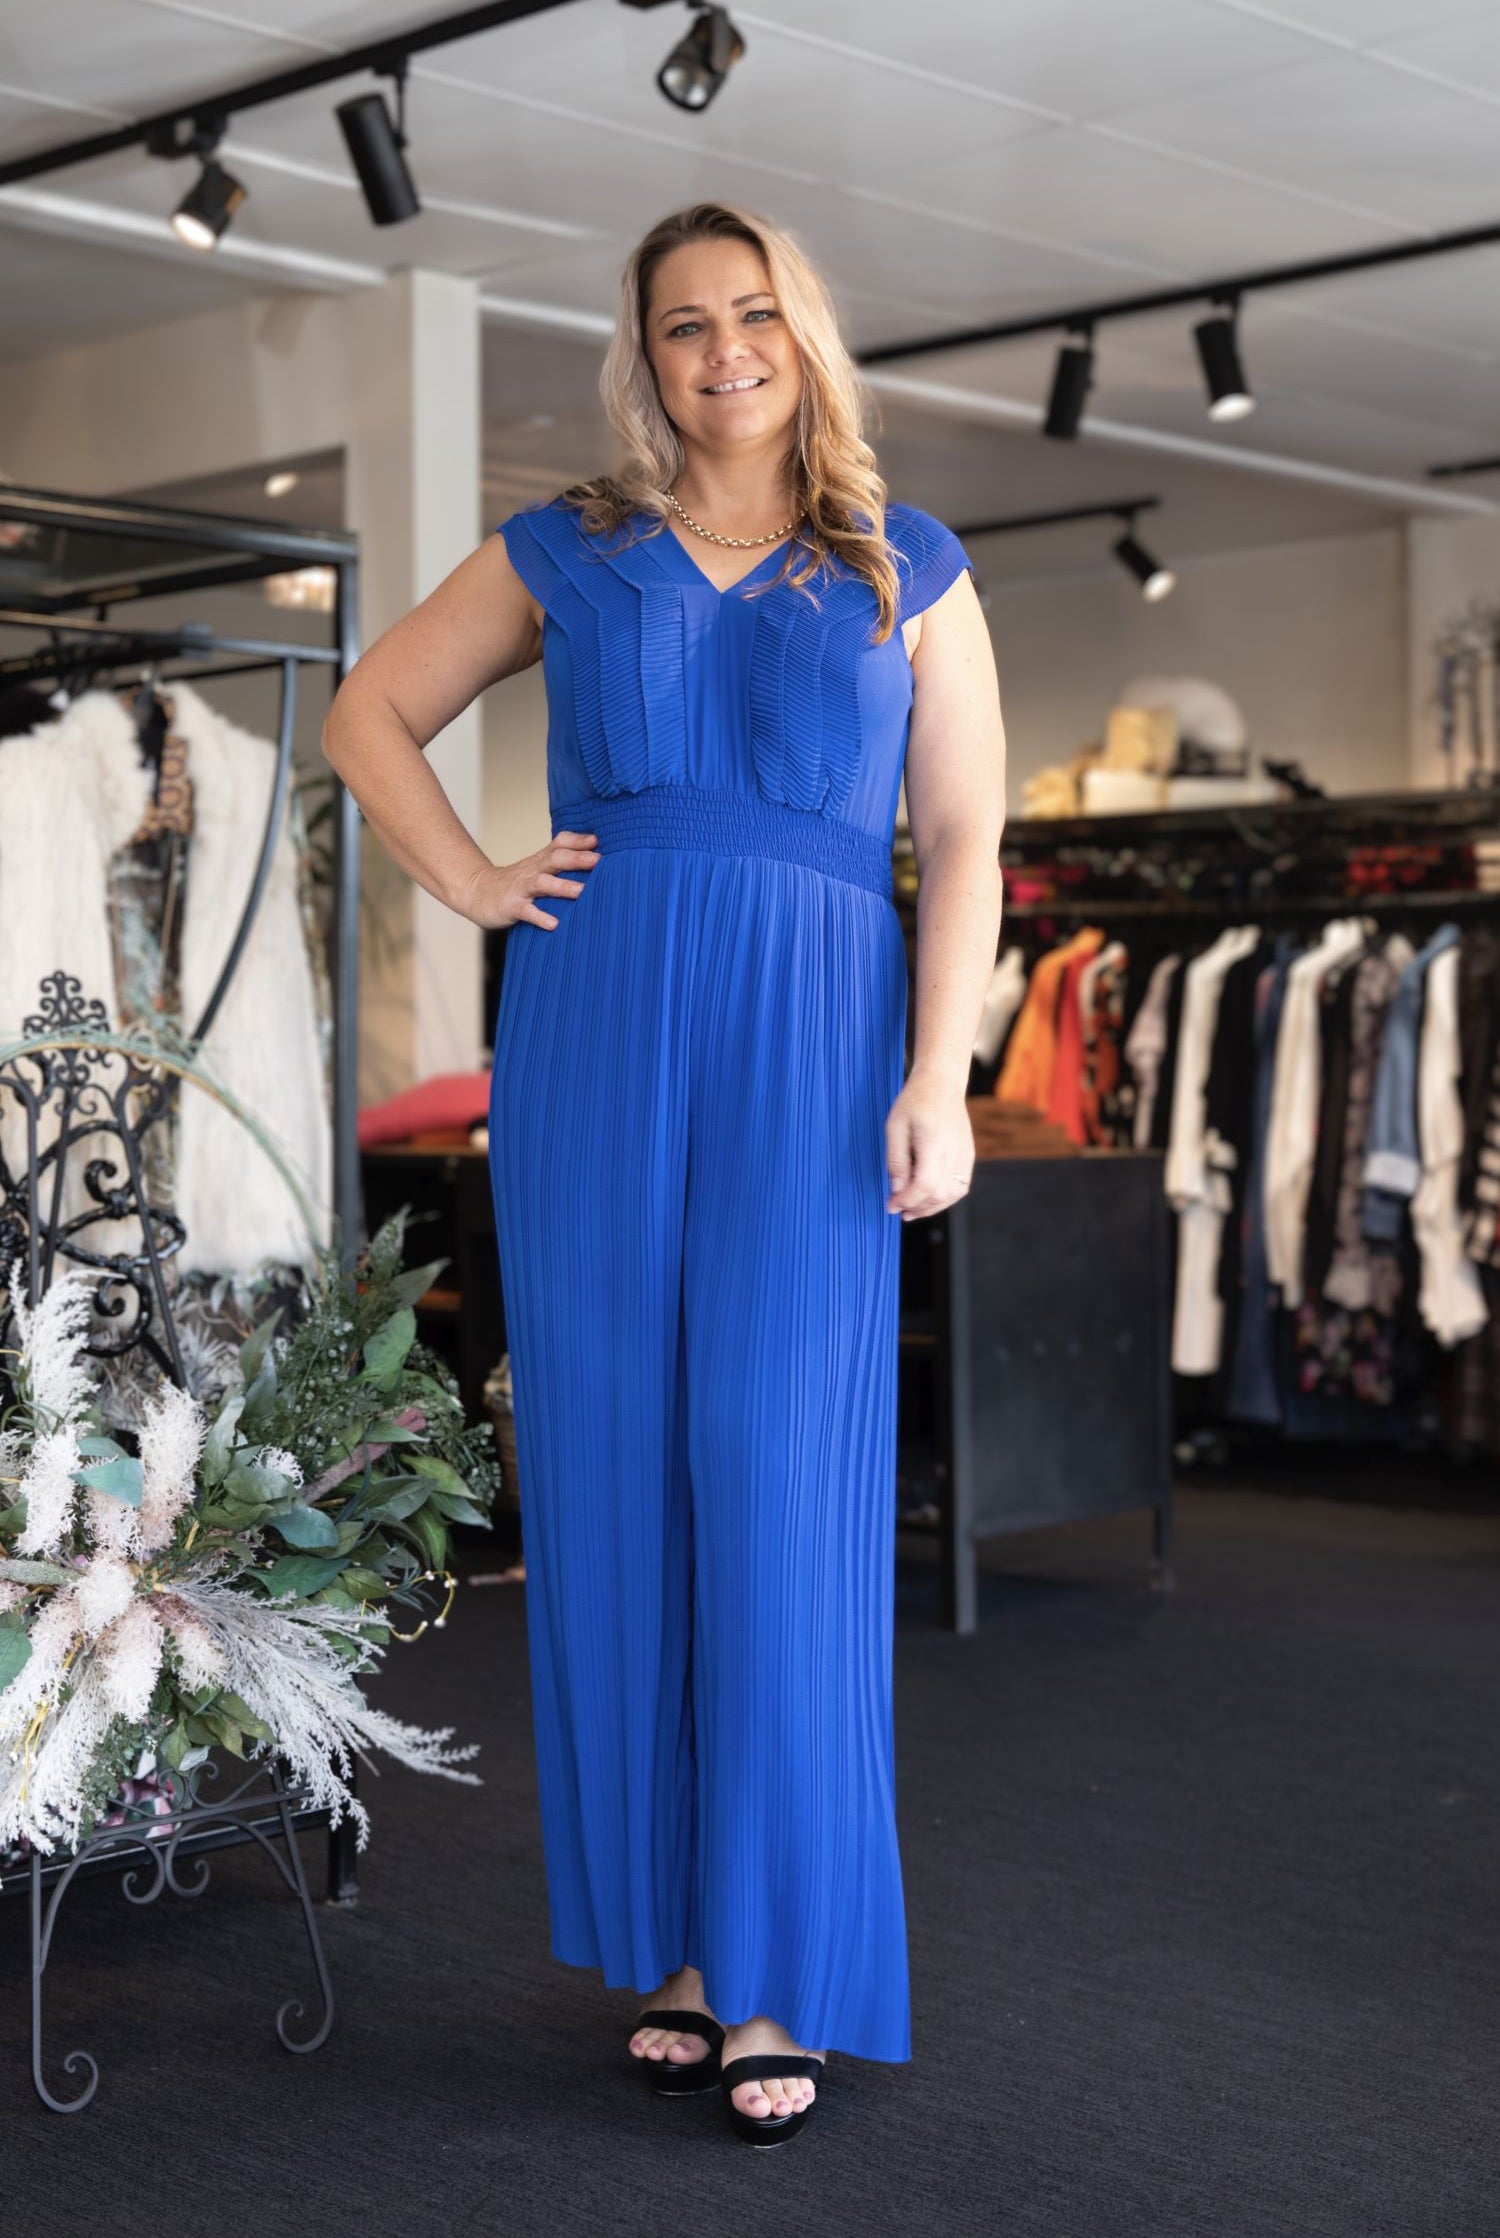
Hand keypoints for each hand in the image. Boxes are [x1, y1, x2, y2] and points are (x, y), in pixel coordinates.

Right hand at [459, 830, 600, 928]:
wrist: (476, 892)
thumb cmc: (515, 883)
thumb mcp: (536, 868)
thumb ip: (560, 863)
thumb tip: (594, 862)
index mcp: (540, 861)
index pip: (559, 844)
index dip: (577, 841)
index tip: (596, 840)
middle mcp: (532, 871)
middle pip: (555, 859)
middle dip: (576, 859)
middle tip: (598, 860)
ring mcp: (521, 888)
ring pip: (543, 884)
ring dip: (562, 887)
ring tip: (582, 892)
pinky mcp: (511, 906)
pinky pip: (526, 911)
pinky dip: (539, 917)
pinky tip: (553, 924)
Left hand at [885, 1072, 973, 1220]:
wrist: (942, 1084)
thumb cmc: (915, 1102)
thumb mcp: (895, 1127)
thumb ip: (896, 1160)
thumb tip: (896, 1190)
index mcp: (934, 1143)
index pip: (924, 1184)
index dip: (907, 1200)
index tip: (891, 1205)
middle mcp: (954, 1152)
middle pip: (938, 1194)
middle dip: (916, 1207)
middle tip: (897, 1209)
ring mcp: (965, 1156)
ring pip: (952, 1195)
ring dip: (931, 1207)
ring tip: (911, 1209)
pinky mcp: (968, 1157)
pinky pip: (960, 1187)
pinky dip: (944, 1198)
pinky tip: (928, 1197)